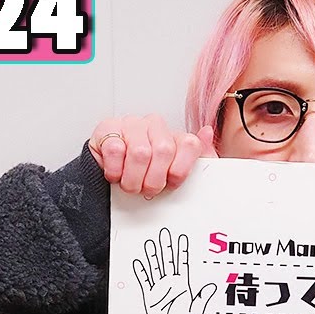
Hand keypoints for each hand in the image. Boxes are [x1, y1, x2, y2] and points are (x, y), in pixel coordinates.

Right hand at [89, 115, 217, 200]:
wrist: (107, 176)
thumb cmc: (142, 176)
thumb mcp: (174, 174)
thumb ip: (198, 158)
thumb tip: (207, 133)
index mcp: (173, 136)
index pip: (189, 144)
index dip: (180, 170)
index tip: (170, 183)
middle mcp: (154, 125)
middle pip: (164, 151)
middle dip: (154, 180)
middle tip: (145, 189)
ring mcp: (131, 124)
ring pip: (140, 152)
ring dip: (133, 179)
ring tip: (129, 184)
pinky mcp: (108, 128)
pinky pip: (116, 150)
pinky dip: (115, 171)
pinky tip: (115, 174)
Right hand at [132, 227, 216, 313]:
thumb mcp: (197, 309)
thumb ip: (203, 297)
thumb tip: (212, 287)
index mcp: (183, 285)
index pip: (182, 263)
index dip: (182, 251)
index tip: (182, 238)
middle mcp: (171, 284)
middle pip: (168, 261)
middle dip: (166, 247)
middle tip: (164, 234)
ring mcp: (160, 288)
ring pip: (156, 268)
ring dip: (152, 257)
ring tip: (150, 244)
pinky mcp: (150, 296)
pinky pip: (145, 282)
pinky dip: (141, 273)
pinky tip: (139, 264)